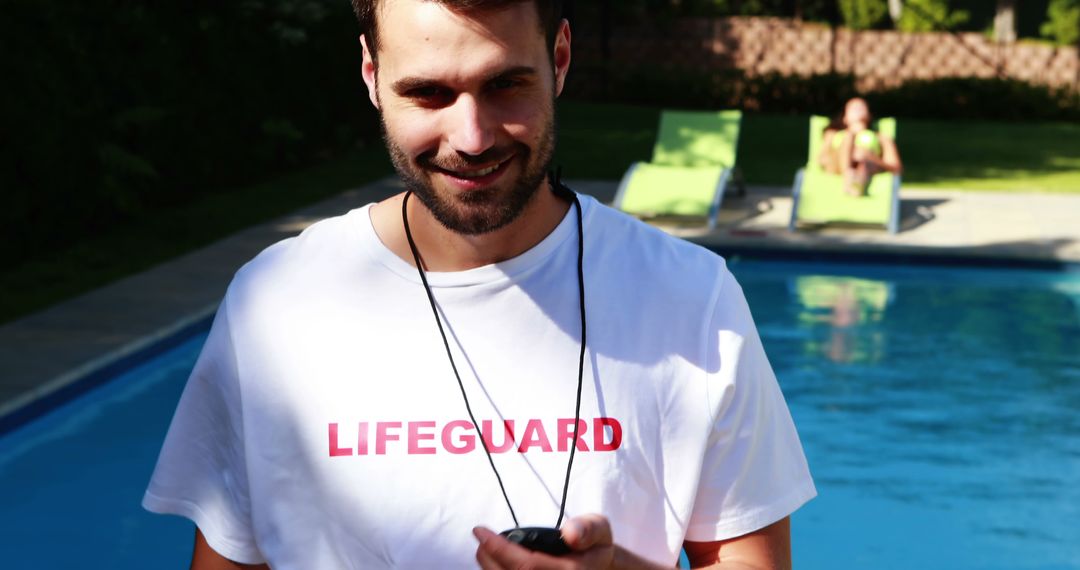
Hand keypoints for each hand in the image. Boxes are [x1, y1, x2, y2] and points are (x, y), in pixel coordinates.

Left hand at [474, 514, 614, 568]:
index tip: (480, 531)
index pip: (527, 565)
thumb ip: (589, 528)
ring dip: (491, 568)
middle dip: (488, 559)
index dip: (498, 549)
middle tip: (481, 540)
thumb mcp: (600, 530)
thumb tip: (570, 534)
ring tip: (486, 551)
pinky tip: (496, 564)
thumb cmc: (594, 548)